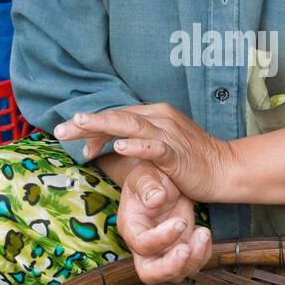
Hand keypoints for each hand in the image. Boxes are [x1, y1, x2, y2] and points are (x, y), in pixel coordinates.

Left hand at [54, 104, 232, 203]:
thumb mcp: (158, 147)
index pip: (115, 115)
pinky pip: (154, 146)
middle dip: (86, 122)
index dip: (90, 125)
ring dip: (103, 125)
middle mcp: (160, 118)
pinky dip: (136, 145)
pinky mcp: (177, 153)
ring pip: (131, 125)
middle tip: (59, 129)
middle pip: (117, 115)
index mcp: (154, 114)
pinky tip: (119, 146)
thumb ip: (134, 142)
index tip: (69, 137)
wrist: (225, 169)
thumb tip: (104, 148)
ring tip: (80, 124)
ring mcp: (169, 134)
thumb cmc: (190, 161)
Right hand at [117, 160, 212, 284]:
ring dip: (193, 259)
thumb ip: (148, 185)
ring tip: (203, 232)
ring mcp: (163, 251)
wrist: (166, 180)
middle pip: (149, 274)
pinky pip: (192, 265)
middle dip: (170, 267)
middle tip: (186, 249)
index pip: (141, 244)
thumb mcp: (147, 173)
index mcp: (131, 226)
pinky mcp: (179, 251)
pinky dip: (203, 254)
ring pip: (175, 275)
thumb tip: (155, 199)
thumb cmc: (152, 176)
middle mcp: (144, 245)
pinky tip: (204, 233)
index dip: (161, 238)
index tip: (180, 221)